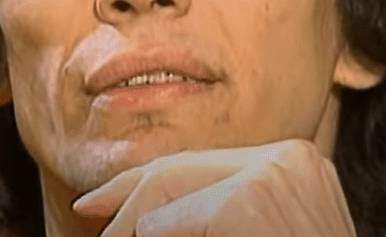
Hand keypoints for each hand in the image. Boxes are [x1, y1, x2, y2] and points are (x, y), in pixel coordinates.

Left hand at [72, 139, 356, 236]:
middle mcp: (287, 156)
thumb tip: (150, 211)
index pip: (207, 162)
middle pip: (185, 166)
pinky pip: (176, 222)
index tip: (108, 195)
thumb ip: (219, 209)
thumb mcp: (273, 228)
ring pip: (172, 190)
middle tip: (90, 208)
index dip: (153, 176)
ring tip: (114, 234)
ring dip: (135, 219)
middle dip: (131, 190)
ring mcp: (274, 175)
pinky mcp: (251, 204)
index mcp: (295, 163)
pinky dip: (157, 233)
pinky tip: (140, 236)